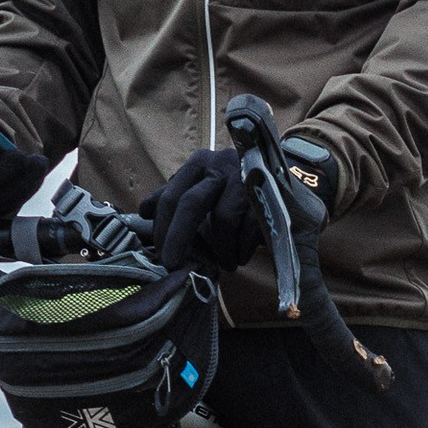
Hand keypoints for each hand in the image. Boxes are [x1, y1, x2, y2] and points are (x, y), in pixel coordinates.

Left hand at [141, 145, 259, 275]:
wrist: (283, 191)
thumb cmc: (237, 196)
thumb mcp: (203, 192)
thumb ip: (175, 199)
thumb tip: (143, 211)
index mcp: (200, 163)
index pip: (172, 196)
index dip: (163, 228)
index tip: (161, 255)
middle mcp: (221, 163)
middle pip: (191, 203)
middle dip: (179, 238)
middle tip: (172, 264)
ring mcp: (246, 176)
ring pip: (223, 219)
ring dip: (220, 249)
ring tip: (224, 262)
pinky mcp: (270, 193)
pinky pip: (249, 228)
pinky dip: (241, 248)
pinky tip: (240, 256)